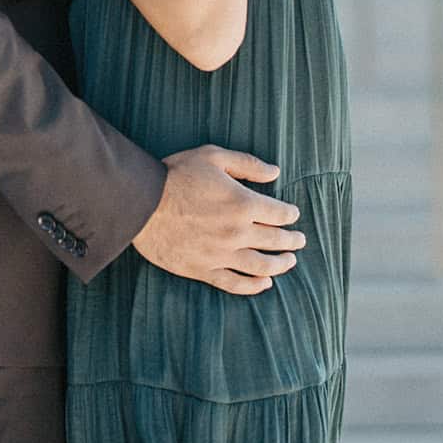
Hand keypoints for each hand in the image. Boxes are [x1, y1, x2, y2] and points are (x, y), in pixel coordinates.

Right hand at [132, 145, 304, 294]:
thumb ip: (247, 164)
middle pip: (275, 240)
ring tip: (289, 262)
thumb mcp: (213, 156)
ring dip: (280, 265)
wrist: (142, 203)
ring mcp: (221, 254)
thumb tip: (275, 171)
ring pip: (261, 265)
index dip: (290, 214)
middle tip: (300, 240)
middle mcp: (237, 232)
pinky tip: (264, 284)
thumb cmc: (177, 174)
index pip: (279, 213)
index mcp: (242, 203)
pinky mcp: (204, 269)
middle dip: (291, 240)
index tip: (293, 214)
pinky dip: (253, 286)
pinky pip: (235, 283)